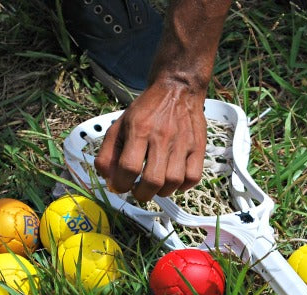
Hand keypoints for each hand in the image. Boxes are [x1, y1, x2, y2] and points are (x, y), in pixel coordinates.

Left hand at [93, 80, 206, 202]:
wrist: (178, 89)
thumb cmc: (146, 110)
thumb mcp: (120, 125)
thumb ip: (108, 153)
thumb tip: (108, 180)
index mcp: (139, 129)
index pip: (129, 167)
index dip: (121, 184)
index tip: (121, 186)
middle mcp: (162, 137)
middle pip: (153, 180)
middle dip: (142, 194)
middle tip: (138, 191)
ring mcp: (183, 143)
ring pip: (174, 182)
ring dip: (161, 191)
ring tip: (155, 186)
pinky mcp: (199, 147)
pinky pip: (193, 177)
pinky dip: (182, 186)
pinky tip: (173, 180)